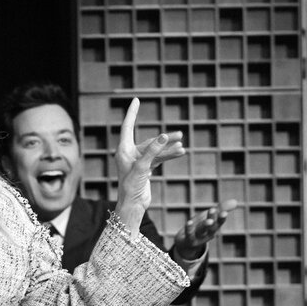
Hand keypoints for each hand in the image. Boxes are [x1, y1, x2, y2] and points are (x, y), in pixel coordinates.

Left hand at [114, 98, 185, 228]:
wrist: (132, 206)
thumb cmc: (131, 188)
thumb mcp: (142, 168)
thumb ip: (152, 151)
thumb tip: (164, 136)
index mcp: (124, 150)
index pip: (128, 126)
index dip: (132, 113)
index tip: (136, 100)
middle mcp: (130, 154)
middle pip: (149, 140)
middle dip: (165, 139)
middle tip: (180, 134)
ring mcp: (138, 161)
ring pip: (156, 150)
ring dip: (169, 148)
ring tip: (182, 146)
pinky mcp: (145, 169)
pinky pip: (158, 158)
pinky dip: (168, 155)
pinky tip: (180, 152)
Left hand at [174, 199, 238, 258]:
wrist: (187, 243)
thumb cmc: (201, 226)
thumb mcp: (211, 217)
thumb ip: (222, 208)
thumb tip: (235, 201)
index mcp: (214, 227)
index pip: (219, 222)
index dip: (221, 218)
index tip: (224, 213)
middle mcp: (207, 233)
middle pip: (211, 227)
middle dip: (213, 219)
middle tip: (213, 210)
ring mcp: (198, 237)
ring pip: (202, 231)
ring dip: (205, 225)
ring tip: (208, 221)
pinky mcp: (188, 240)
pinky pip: (189, 234)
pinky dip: (189, 228)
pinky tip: (189, 222)